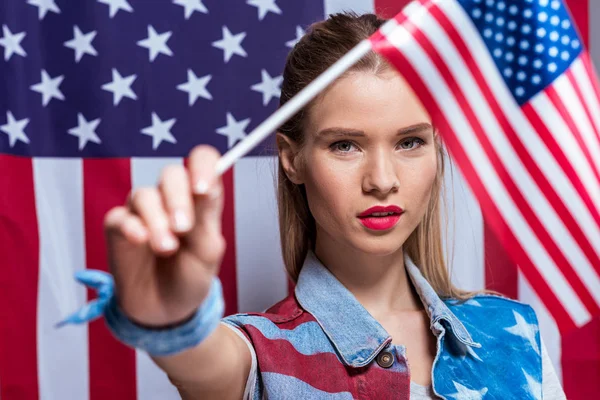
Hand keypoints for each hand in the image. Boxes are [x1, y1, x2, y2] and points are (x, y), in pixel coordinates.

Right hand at [103, 145, 224, 326]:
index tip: (203, 188)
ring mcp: (143, 211)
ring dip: (156, 220)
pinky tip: (140, 241)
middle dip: (178, 199)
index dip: (203, 166)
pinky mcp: (119, 228)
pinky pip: (120, 217)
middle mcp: (171, 198)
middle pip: (171, 174)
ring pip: (144, 195)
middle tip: (183, 228)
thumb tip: (206, 186)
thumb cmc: (191, 277)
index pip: (202, 161)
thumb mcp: (207, 252)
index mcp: (199, 199)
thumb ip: (206, 219)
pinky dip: (131, 227)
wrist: (166, 312)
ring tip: (166, 248)